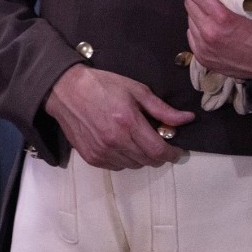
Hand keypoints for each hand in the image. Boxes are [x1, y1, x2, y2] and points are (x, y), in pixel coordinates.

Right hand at [44, 64, 194, 169]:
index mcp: (128, 122)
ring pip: (133, 165)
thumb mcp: (135, 90)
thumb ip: (161, 108)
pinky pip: (116, 166)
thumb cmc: (100, 85)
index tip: (176, 150)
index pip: (159, 151)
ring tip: (134, 140)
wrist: (64, 90)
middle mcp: (115, 141)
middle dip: (157, 154)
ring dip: (139, 157)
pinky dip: (123, 159)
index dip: (172, 154)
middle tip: (155, 141)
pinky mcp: (91, 157)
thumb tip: (187, 119)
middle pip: (148, 161)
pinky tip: (119, 144)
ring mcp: (101, 151)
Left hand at [184, 0, 251, 84]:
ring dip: (199, 15)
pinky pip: (192, 37)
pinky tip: (213, 30)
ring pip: (190, 21)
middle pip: (189, 4)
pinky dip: (199, 31)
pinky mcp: (204, 59)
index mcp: (222, 18)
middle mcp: (208, 33)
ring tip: (213, 15)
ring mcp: (204, 48)